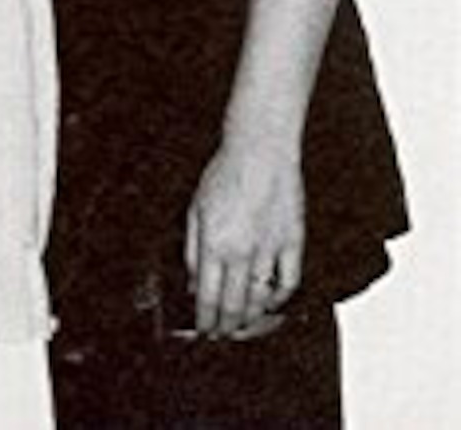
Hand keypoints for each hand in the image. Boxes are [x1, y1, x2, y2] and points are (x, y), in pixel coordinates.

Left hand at [184, 139, 303, 338]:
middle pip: (235, 305)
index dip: (204, 320)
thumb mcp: (195, 209)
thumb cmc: (225, 174)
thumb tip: (194, 282)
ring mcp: (270, 250)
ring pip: (261, 300)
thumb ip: (193, 250)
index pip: (208, 296)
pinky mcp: (293, 243)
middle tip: (221, 336)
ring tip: (242, 327)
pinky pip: (289, 282)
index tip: (202, 331)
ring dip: (251, 320)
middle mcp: (242, 252)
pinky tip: (270, 304)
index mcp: (215, 243)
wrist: (260, 152)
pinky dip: (280, 299)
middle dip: (226, 327)